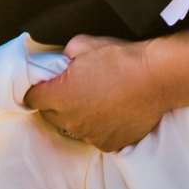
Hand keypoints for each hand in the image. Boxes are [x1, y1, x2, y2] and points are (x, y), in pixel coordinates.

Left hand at [23, 35, 167, 152]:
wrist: (156, 79)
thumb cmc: (120, 59)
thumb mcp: (83, 44)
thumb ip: (65, 55)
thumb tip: (62, 61)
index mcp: (60, 96)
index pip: (32, 98)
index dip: (37, 89)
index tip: (45, 84)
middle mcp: (71, 121)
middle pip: (51, 116)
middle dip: (56, 103)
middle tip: (72, 88)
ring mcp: (90, 135)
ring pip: (73, 128)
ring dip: (77, 116)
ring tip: (96, 99)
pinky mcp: (109, 145)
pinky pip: (95, 136)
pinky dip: (98, 127)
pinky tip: (111, 111)